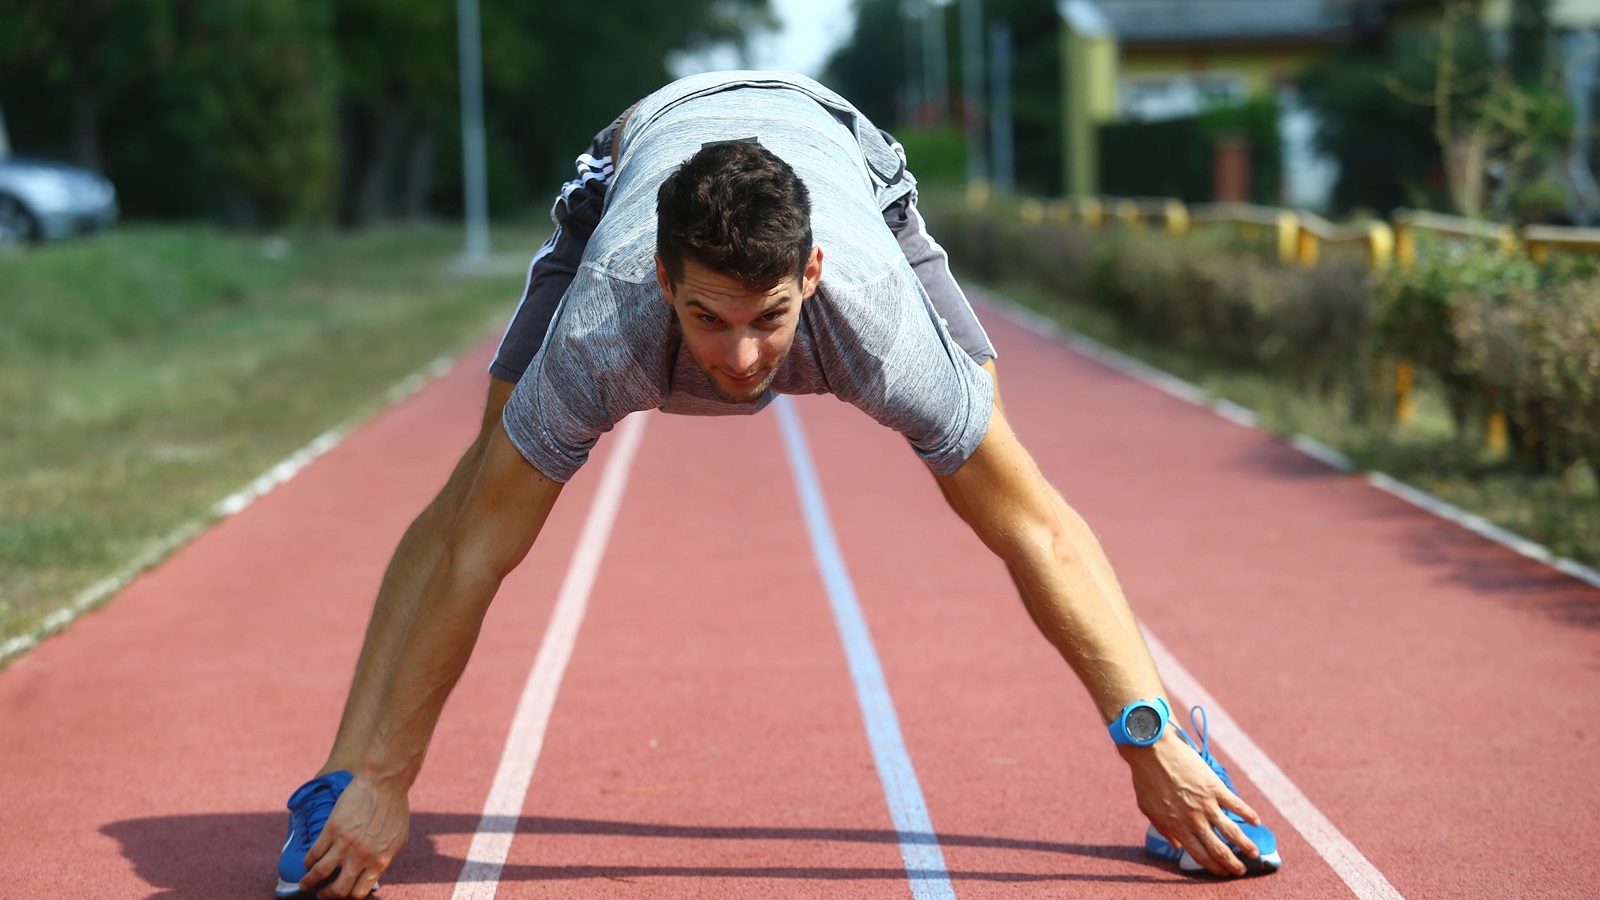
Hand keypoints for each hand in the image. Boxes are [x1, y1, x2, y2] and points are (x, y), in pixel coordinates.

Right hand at [301, 772, 410, 898]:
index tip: (342, 893)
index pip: (359, 892)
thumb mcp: (398, 840)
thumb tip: (374, 873)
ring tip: (304, 884)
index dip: (348, 895)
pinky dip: (308, 861)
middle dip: (327, 895)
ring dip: (308, 881)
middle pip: (338, 890)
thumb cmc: (395, 809)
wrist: (385, 783)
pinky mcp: (332, 830)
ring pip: (319, 873)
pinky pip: (314, 853)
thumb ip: (385, 858)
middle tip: (321, 894)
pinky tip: (308, 862)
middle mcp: (361, 857)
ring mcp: (345, 844)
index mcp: (380, 861)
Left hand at [1122, 732, 1261, 875]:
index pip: (1200, 855)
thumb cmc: (1145, 778)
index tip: (1222, 872)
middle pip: (1218, 849)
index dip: (1213, 867)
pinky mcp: (1215, 787)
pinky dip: (1249, 814)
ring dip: (1246, 845)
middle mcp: (1194, 820)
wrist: (1151, 750)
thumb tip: (1175, 846)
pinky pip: (1236, 805)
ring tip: (1255, 854)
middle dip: (1232, 864)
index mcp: (1177, 827)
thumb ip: (1163, 829)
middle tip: (1241, 870)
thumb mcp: (1148, 809)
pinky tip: (1256, 822)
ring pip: (1232, 832)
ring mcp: (1206, 804)